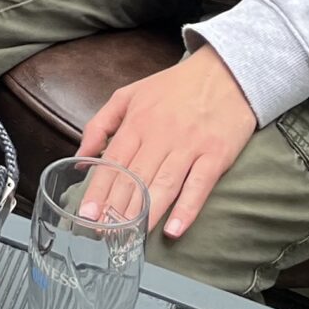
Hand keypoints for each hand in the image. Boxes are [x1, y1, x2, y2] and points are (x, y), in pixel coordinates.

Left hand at [75, 45, 257, 239]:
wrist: (226, 72)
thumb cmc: (175, 87)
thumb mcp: (130, 95)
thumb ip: (101, 124)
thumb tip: (81, 157)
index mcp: (137, 121)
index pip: (113, 162)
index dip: (98, 190)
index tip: (85, 215)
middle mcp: (160, 134)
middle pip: (135, 177)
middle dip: (116, 208)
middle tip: (103, 234)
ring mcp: (189, 145)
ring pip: (163, 184)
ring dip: (146, 213)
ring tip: (130, 236)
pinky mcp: (216, 154)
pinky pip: (199, 185)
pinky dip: (187, 208)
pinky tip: (174, 229)